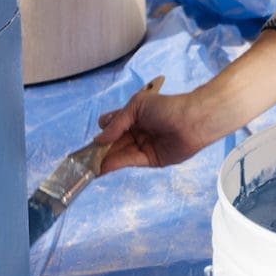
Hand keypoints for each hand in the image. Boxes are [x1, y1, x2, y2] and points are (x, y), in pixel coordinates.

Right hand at [95, 77, 216, 172]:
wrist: (192, 121)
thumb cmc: (166, 108)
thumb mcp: (136, 107)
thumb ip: (117, 124)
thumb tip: (98, 140)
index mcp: (134, 114)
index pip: (112, 123)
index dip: (102, 131)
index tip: (89, 141)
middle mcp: (137, 130)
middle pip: (114, 141)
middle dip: (100, 149)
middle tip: (83, 159)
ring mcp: (143, 145)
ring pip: (119, 152)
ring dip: (104, 159)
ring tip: (87, 167)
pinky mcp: (149, 159)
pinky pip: (129, 161)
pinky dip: (115, 165)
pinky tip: (101, 168)